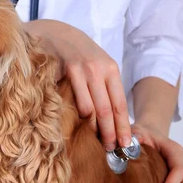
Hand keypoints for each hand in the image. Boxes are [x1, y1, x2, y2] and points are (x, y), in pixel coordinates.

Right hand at [24, 19, 131, 149]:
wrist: (56, 33)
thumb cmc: (78, 55)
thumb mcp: (97, 66)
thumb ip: (105, 86)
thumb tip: (113, 118)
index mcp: (111, 69)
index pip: (120, 103)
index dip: (123, 126)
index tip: (126, 142)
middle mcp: (100, 69)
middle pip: (108, 109)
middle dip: (111, 132)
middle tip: (111, 149)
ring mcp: (84, 70)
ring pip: (92, 109)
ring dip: (95, 129)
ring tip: (97, 144)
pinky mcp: (68, 71)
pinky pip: (76, 102)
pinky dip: (79, 118)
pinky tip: (81, 129)